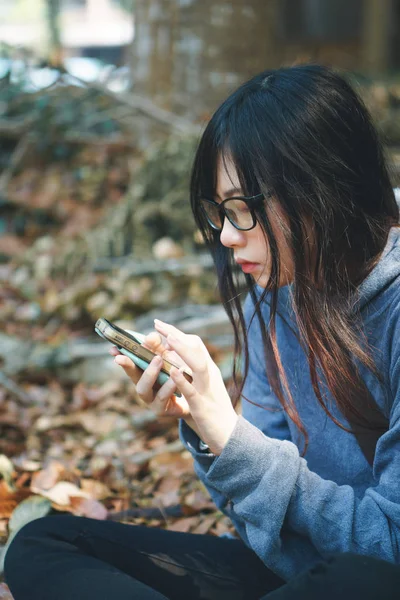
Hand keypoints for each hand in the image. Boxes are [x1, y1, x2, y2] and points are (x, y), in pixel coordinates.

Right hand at [110, 331, 192, 418]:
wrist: (197, 400)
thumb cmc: (181, 376)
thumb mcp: (171, 359)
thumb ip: (160, 347)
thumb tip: (151, 336)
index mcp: (144, 372)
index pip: (130, 361)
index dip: (121, 355)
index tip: (113, 348)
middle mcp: (144, 386)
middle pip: (131, 375)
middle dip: (127, 364)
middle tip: (128, 354)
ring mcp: (150, 399)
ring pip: (143, 388)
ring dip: (149, 372)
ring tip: (158, 359)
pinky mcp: (161, 409)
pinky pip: (162, 398)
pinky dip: (168, 386)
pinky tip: (176, 377)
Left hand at [153, 319, 237, 455]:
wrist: (229, 434)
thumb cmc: (213, 408)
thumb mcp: (204, 385)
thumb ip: (191, 370)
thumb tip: (173, 357)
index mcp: (209, 369)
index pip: (195, 345)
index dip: (177, 333)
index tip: (159, 325)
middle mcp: (210, 375)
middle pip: (197, 350)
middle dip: (177, 337)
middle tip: (158, 325)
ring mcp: (207, 390)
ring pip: (197, 366)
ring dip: (182, 352)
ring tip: (168, 340)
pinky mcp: (203, 407)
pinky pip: (193, 391)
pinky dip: (183, 381)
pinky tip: (172, 371)